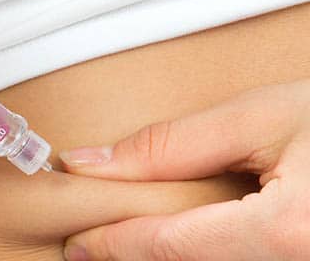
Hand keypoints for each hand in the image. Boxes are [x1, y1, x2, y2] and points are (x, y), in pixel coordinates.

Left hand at [58, 80, 309, 260]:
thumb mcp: (264, 117)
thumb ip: (174, 147)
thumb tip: (93, 164)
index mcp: (287, 234)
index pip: (171, 248)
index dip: (116, 245)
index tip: (77, 243)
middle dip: (141, 256)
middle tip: (97, 243)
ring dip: (174, 255)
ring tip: (136, 237)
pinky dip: (208, 254)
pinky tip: (190, 238)